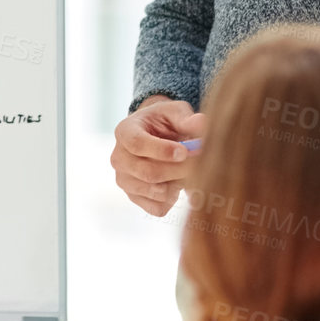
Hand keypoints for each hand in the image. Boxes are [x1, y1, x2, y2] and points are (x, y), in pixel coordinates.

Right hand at [111, 96, 206, 216]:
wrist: (155, 137)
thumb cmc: (165, 122)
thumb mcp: (175, 112)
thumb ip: (186, 118)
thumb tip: (201, 123)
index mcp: (125, 131)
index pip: (137, 144)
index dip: (162, 150)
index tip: (184, 152)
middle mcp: (118, 157)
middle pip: (147, 172)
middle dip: (178, 170)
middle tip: (199, 163)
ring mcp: (124, 180)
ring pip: (155, 192)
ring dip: (178, 184)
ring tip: (187, 170)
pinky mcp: (134, 197)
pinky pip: (158, 208)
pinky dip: (173, 199)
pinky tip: (176, 182)